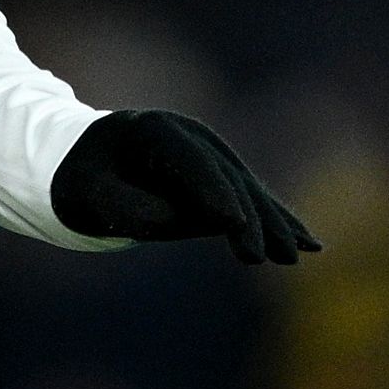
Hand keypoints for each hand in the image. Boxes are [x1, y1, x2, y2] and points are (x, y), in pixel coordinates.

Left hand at [50, 108, 321, 264]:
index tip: (234, 225)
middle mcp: (191, 136)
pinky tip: (309, 244)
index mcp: (155, 132)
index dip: (216, 193)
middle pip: (231, 178)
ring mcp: (209, 153)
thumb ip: (129, 208)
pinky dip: (276, 221)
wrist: (79, 161)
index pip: (194, 164)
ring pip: (248, 190)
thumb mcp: (88, 195)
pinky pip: (251, 199)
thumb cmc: (78, 180)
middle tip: (276, 256)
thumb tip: (180, 222)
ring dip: (275, 224)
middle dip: (255, 217)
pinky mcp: (217, 175)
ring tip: (299, 255)